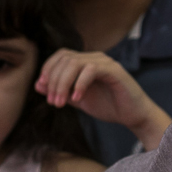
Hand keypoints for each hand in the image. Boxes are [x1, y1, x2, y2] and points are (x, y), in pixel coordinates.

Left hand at [35, 49, 169, 149]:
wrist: (133, 115)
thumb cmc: (109, 106)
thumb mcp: (78, 100)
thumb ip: (61, 91)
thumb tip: (38, 85)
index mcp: (85, 62)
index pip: (60, 56)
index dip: (48, 69)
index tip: (43, 89)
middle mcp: (95, 58)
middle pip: (65, 59)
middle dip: (54, 81)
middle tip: (53, 102)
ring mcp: (105, 62)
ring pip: (75, 63)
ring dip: (63, 84)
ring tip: (61, 103)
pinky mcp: (114, 70)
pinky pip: (91, 70)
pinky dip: (80, 84)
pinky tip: (77, 99)